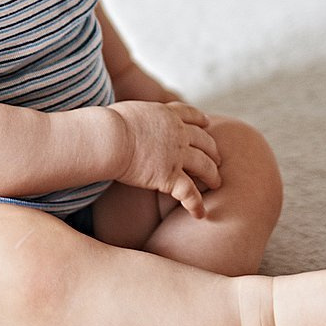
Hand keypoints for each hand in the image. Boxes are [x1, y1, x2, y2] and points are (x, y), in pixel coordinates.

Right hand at [109, 100, 220, 217]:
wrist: (110, 138)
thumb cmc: (108, 124)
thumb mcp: (128, 110)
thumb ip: (136, 116)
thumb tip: (124, 119)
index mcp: (167, 114)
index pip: (191, 115)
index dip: (201, 121)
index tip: (208, 125)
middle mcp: (179, 133)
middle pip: (204, 141)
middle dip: (213, 150)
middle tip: (218, 159)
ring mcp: (178, 155)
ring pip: (205, 166)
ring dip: (212, 175)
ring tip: (217, 183)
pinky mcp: (171, 177)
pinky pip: (190, 193)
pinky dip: (196, 205)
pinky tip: (200, 214)